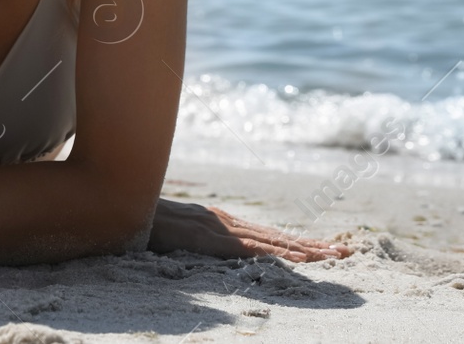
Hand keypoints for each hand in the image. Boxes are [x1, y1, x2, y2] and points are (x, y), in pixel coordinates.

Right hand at [147, 198, 351, 262]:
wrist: (116, 204)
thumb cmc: (137, 222)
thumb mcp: (170, 233)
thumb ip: (190, 237)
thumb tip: (198, 245)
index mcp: (218, 221)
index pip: (266, 236)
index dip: (297, 243)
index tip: (325, 249)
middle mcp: (223, 221)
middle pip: (277, 237)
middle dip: (314, 245)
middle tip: (348, 251)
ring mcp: (217, 227)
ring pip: (271, 242)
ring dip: (307, 250)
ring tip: (336, 256)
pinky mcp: (208, 238)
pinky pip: (250, 249)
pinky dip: (278, 253)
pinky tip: (299, 259)